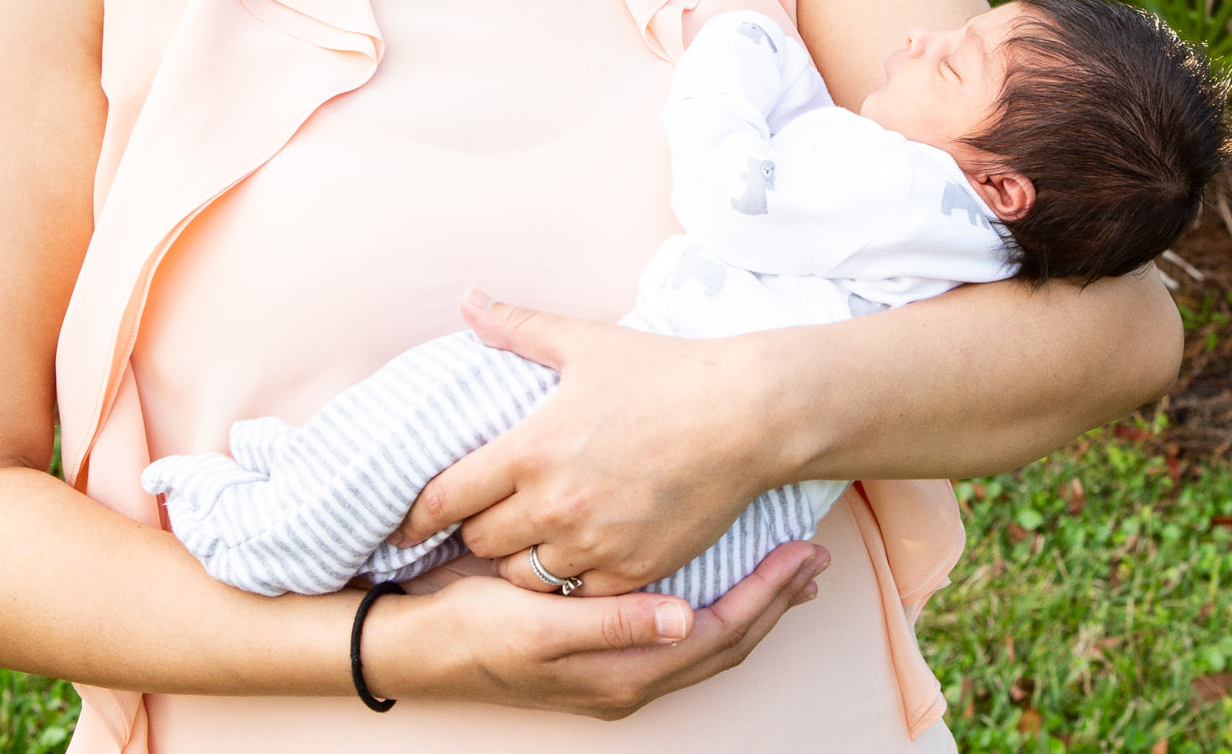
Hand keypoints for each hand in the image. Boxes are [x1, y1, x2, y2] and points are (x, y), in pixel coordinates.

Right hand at [365, 541, 826, 715]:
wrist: (417, 646)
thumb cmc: (474, 631)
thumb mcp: (537, 629)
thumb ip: (613, 625)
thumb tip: (685, 620)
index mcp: (622, 675)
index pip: (719, 635)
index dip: (765, 596)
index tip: (801, 553)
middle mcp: (630, 679)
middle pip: (726, 641)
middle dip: (774, 599)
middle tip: (814, 555)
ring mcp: (619, 670)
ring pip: (709, 639)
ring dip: (752, 603)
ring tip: (787, 568)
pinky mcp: (605, 650)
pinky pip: (682, 632)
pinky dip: (716, 604)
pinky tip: (723, 575)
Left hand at [395, 293, 797, 593]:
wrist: (748, 414)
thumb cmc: (666, 373)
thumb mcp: (587, 344)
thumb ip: (519, 327)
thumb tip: (468, 299)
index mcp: (530, 449)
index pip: (442, 500)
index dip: (415, 516)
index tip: (404, 524)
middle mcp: (554, 503)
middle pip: (478, 543)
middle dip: (476, 531)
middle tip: (485, 519)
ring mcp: (594, 543)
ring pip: (523, 577)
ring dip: (521, 559)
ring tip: (531, 539)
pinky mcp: (633, 570)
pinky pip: (577, 595)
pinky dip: (572, 580)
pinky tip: (580, 554)